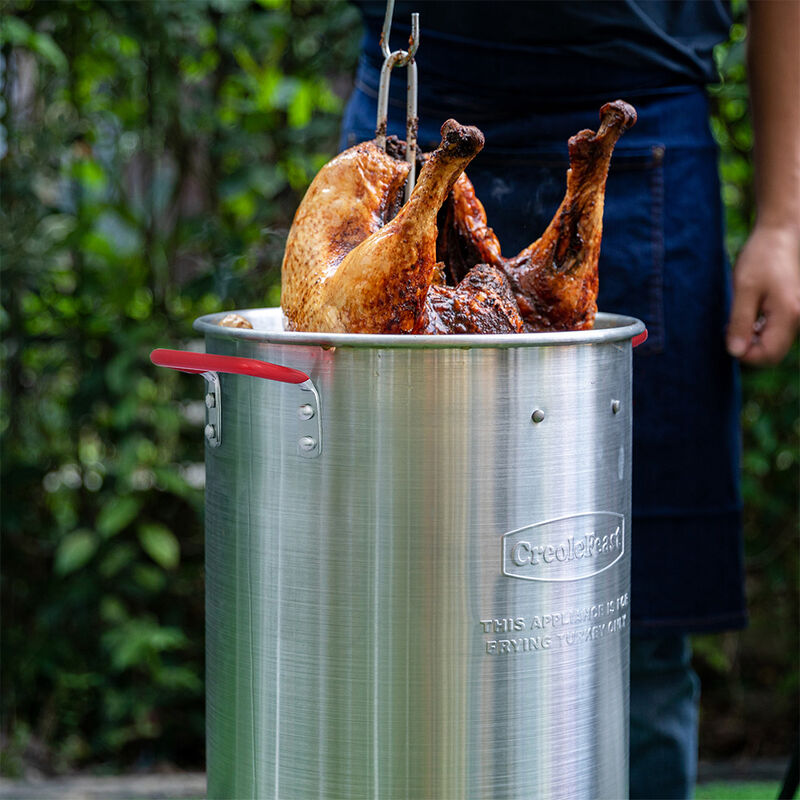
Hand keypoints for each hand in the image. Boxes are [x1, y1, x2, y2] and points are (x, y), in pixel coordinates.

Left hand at [726, 223, 799, 364]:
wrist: (779, 233)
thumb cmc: (760, 257)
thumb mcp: (744, 290)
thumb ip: (740, 322)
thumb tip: (735, 352)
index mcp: (788, 315)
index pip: (768, 355)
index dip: (745, 355)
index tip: (726, 339)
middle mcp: (797, 317)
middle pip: (772, 352)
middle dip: (748, 349)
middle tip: (729, 330)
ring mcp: (795, 314)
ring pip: (773, 343)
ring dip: (751, 339)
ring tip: (735, 320)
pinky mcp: (790, 309)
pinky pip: (774, 331)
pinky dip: (758, 330)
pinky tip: (745, 316)